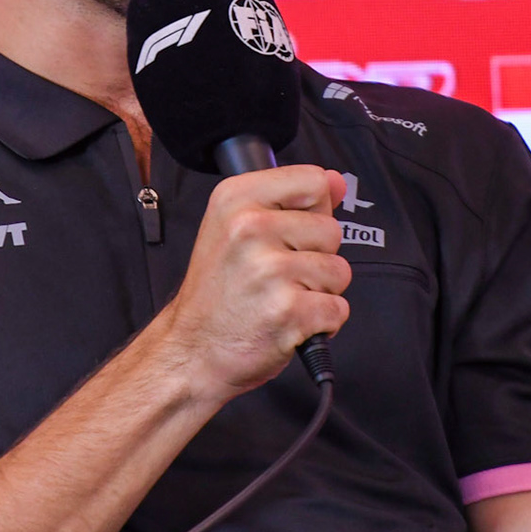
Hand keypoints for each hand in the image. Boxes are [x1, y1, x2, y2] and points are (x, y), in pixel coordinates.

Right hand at [154, 166, 349, 402]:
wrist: (192, 350)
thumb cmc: (217, 294)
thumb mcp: (235, 228)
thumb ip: (290, 200)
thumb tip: (337, 182)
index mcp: (236, 199)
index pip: (315, 181)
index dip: (314, 209)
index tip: (290, 231)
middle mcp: (250, 228)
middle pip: (332, 229)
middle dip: (316, 257)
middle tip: (277, 275)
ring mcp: (269, 270)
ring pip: (339, 271)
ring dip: (319, 292)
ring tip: (281, 297)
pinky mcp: (288, 310)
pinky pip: (338, 308)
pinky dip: (322, 322)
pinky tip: (288, 320)